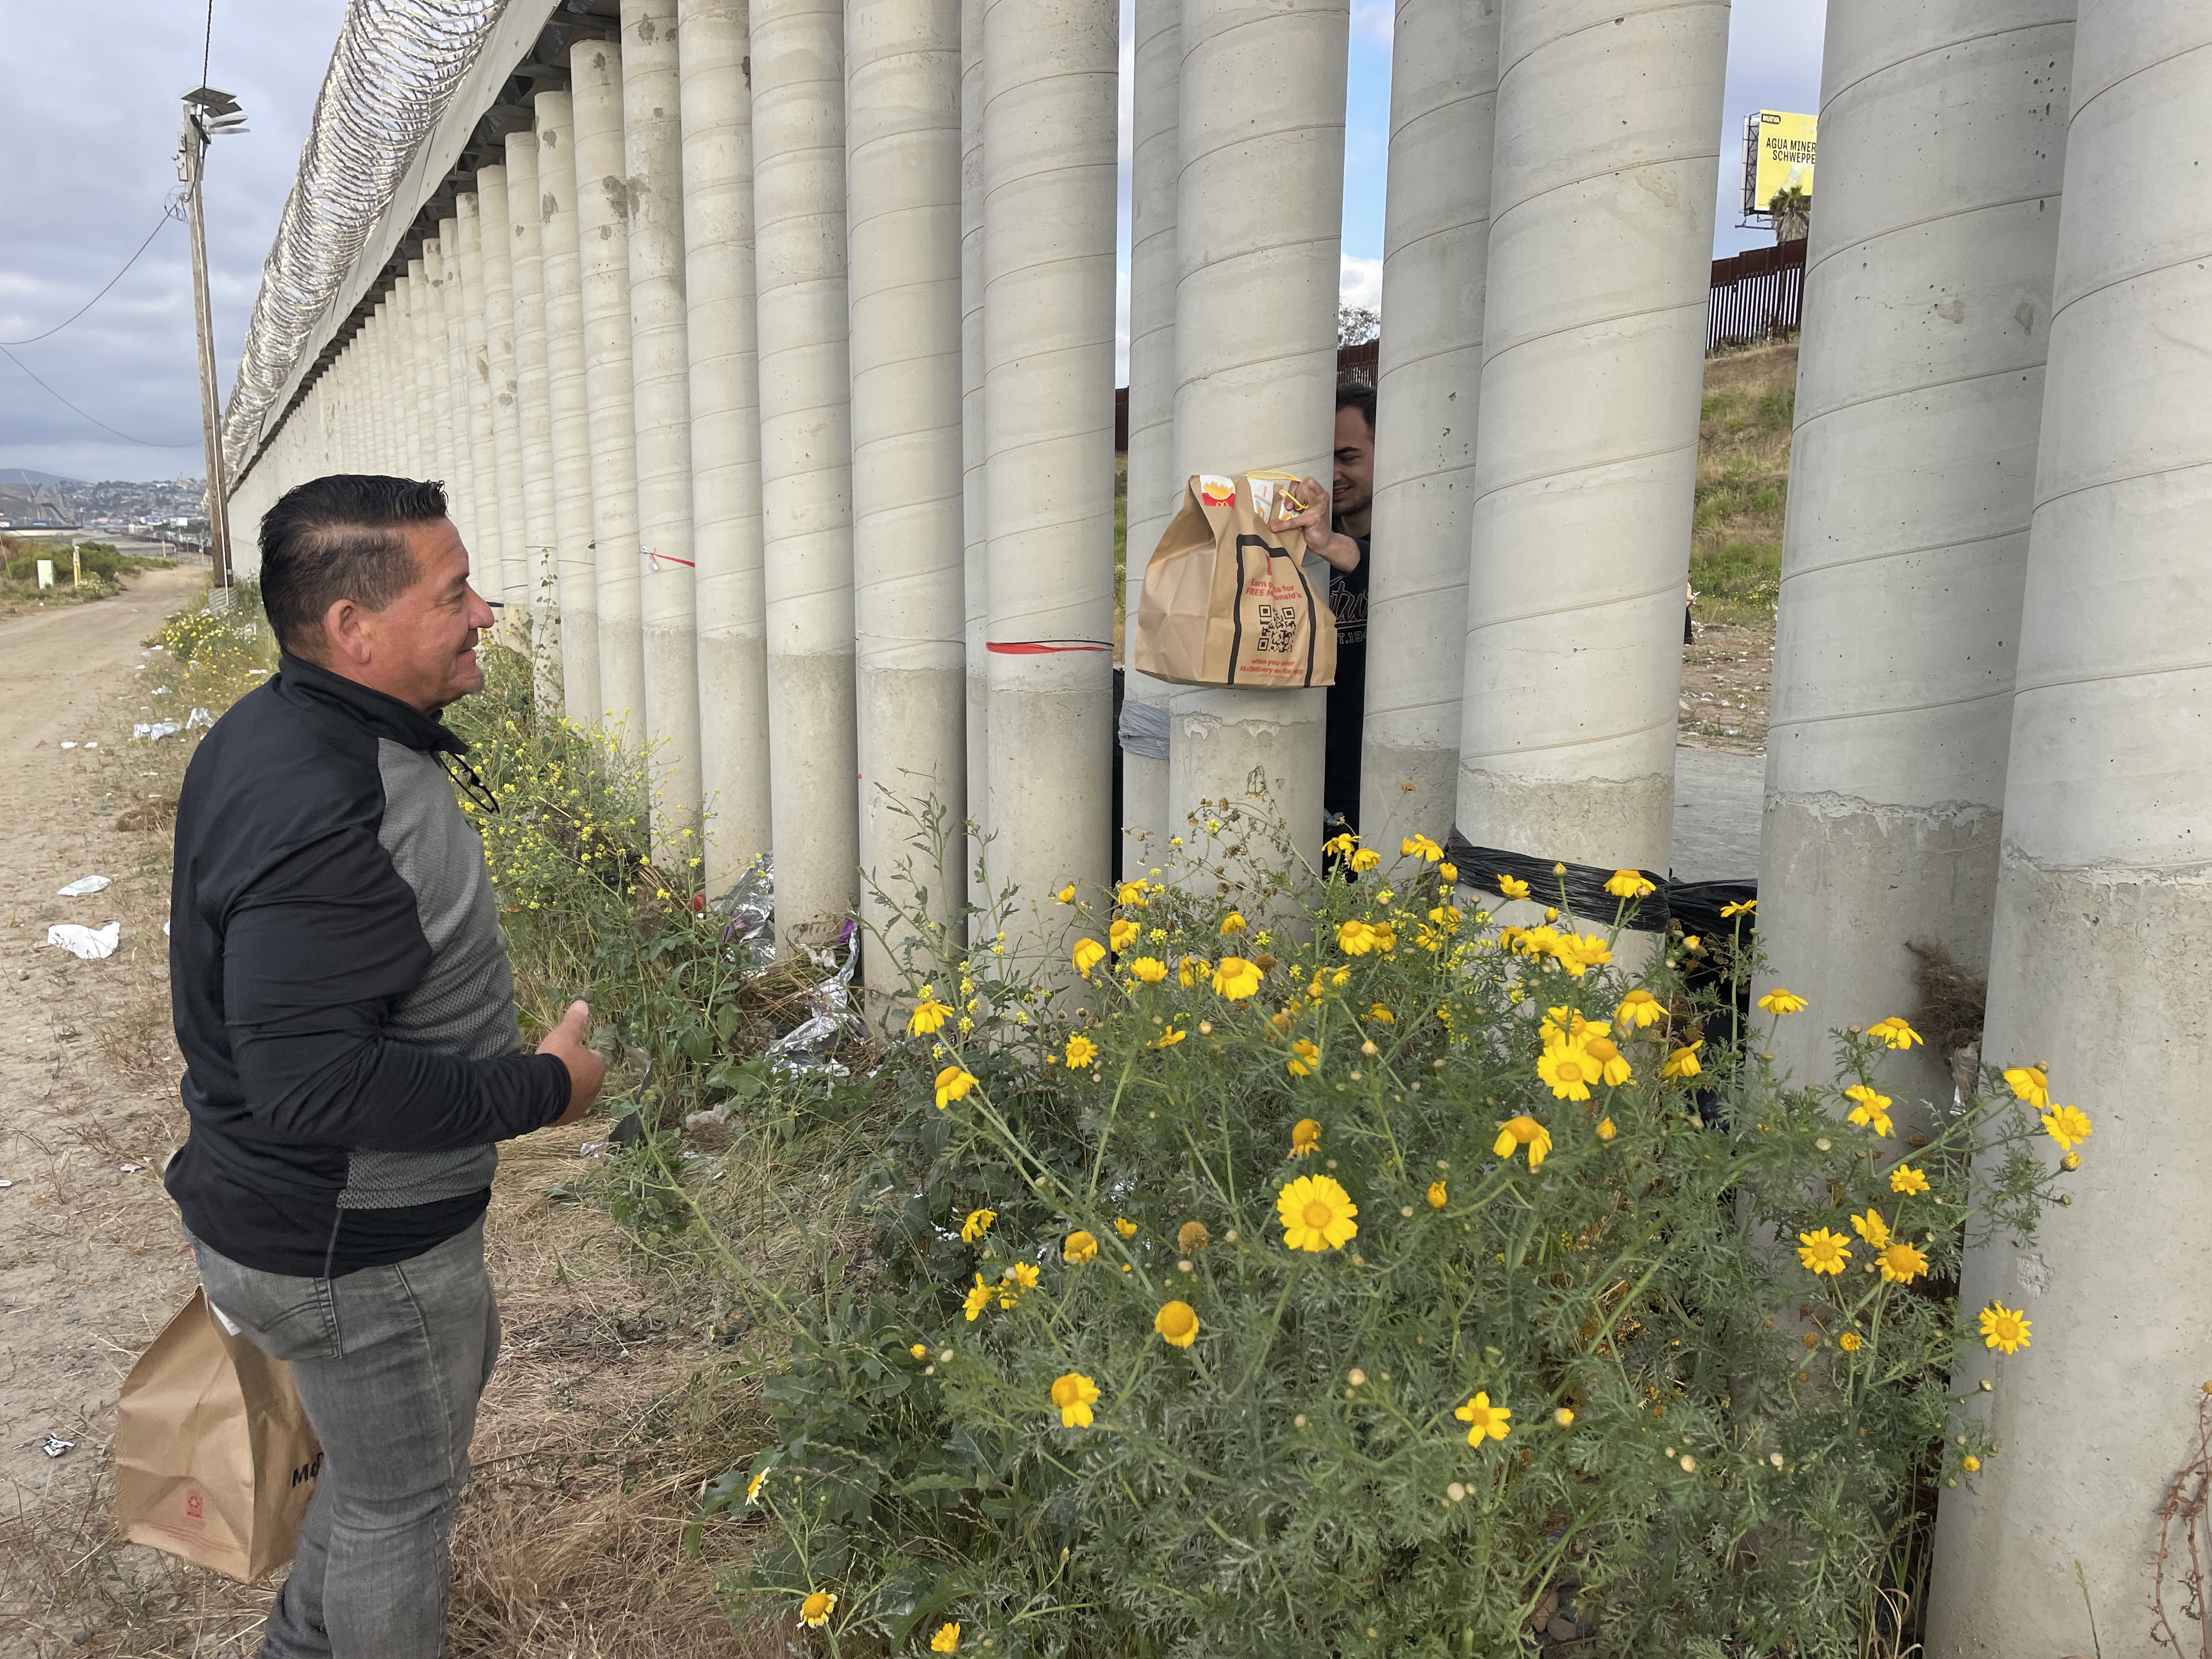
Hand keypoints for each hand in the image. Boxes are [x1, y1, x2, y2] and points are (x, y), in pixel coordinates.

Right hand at [537, 1000, 607, 1127]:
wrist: (539, 1092)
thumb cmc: (556, 1060)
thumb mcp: (564, 1035)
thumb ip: (574, 1020)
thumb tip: (582, 1003)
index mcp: (597, 1067)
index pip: (595, 1058)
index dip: (583, 1053)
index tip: (570, 1051)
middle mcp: (594, 1088)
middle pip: (587, 1077)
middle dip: (576, 1072)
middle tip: (558, 1066)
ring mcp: (581, 1105)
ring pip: (577, 1093)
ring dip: (568, 1088)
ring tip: (550, 1081)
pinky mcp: (566, 1117)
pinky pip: (564, 1107)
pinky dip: (558, 1102)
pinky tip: (546, 1095)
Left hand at [1274, 475, 1330, 539]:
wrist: (1325, 542)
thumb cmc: (1314, 526)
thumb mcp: (1307, 509)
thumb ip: (1299, 501)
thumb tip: (1282, 499)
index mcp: (1320, 494)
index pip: (1307, 480)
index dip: (1295, 487)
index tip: (1291, 500)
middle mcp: (1322, 497)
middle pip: (1305, 483)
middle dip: (1294, 493)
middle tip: (1291, 507)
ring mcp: (1320, 507)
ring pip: (1304, 492)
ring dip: (1295, 502)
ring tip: (1295, 512)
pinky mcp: (1314, 519)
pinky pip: (1294, 519)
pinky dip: (1283, 524)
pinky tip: (1274, 528)